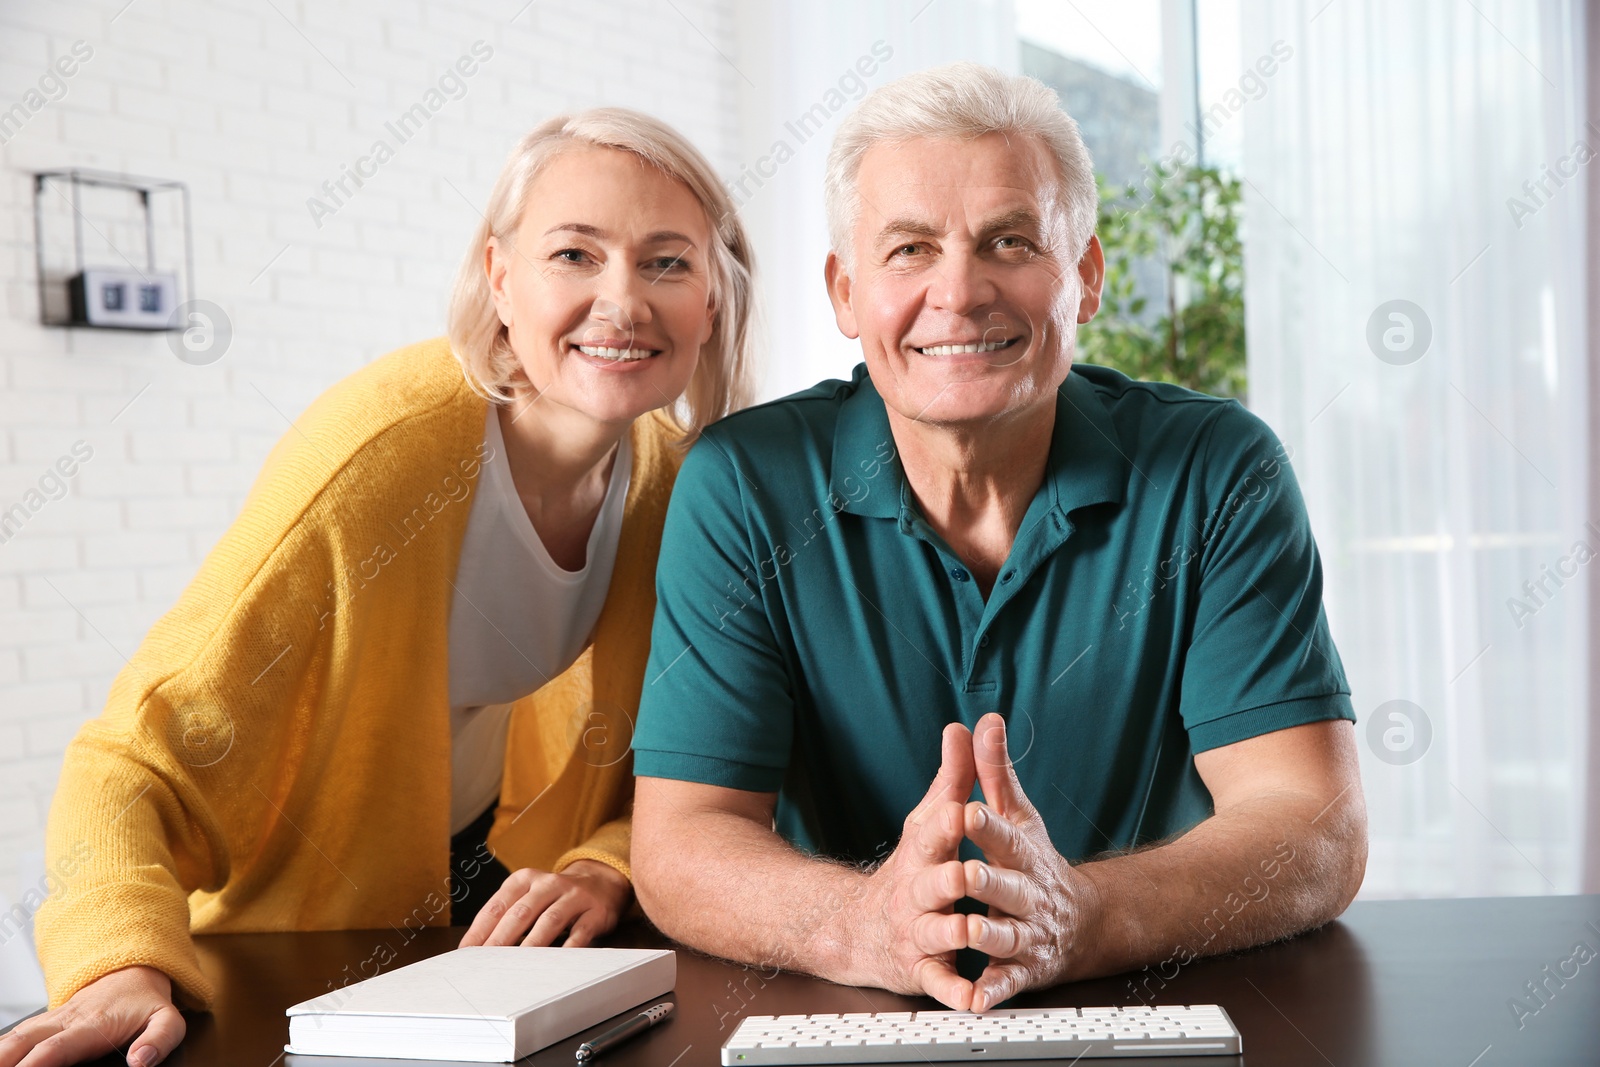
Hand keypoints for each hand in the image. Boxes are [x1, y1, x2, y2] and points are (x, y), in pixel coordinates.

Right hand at [0, 965, 182, 1066]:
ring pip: (17, 1034)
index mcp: (94, 1024)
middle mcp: (68, 1020)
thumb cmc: (146, 1002)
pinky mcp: (46, 1021)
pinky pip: (18, 1033)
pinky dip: (3, 1045)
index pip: (57, 1047)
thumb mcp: (168, 1020)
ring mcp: (54, 1019)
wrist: (135, 973)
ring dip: (1, 1051)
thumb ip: (159, 1040)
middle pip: (26, 1040)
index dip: (36, 1063)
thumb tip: (141, 1061)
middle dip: (7, 1059)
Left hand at [458, 860, 631, 947]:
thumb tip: (477, 948)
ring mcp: (574, 896)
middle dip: (501, 940)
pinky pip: (580, 932)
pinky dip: (568, 949)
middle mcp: (549, 884)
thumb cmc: (554, 896)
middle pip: (521, 913)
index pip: (498, 905)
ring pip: (549, 921)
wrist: (600, 881)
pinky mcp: (594, 912)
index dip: (480, 929)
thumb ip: (507, 915)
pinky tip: (556, 963)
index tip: (467, 952)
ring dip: (531, 945)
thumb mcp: (529, 895)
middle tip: (486, 963)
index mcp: (525, 879)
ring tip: (517, 966)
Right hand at [848, 722, 976, 1010]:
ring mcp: (918, 930)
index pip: (933, 830)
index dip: (946, 819)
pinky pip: (939, 981)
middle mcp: (917, 891)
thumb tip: (964, 726)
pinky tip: (972, 999)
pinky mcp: (923, 967)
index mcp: (924, 853)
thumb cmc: (911, 869)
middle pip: (932, 882)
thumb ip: (953, 777)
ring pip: (936, 930)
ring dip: (953, 930)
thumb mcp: (927, 820)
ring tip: (970, 929)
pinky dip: (955, 992)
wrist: (858, 930)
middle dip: (948, 877)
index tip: (962, 807)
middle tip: (966, 872)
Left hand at [963, 712, 1102, 1011]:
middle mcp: (1026, 895)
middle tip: (967, 874)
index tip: (966, 809)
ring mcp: (1026, 934)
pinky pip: (1007, 982)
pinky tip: (977, 998)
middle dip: (989, 881)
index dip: (986, 824)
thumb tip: (985, 720)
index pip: (1003, 835)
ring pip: (1007, 936)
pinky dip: (993, 992)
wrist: (1085, 924)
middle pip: (1008, 888)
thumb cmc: (1035, 862)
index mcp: (1021, 854)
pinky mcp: (1023, 969)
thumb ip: (995, 771)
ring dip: (989, 935)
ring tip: (969, 931)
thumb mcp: (1018, 815)